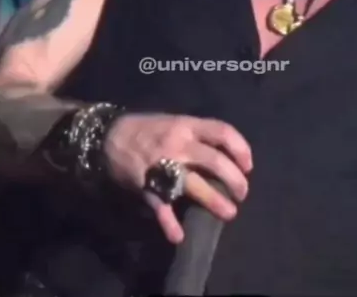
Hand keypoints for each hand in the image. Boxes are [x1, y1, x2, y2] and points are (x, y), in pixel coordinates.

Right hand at [103, 113, 252, 242]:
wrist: (107, 135)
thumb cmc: (145, 128)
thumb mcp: (173, 121)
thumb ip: (195, 135)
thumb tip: (223, 153)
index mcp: (186, 125)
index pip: (222, 131)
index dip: (240, 148)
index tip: (248, 165)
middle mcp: (178, 143)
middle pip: (215, 161)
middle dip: (234, 180)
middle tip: (242, 194)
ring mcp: (162, 165)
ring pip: (194, 185)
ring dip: (214, 201)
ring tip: (229, 214)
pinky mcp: (147, 185)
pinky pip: (161, 207)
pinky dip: (169, 223)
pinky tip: (178, 236)